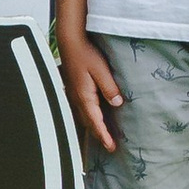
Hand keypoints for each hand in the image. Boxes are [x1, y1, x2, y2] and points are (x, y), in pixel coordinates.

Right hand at [59, 28, 120, 152]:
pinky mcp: (74, 88)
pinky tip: (92, 116)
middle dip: (98, 135)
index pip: (95, 122)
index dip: (104, 135)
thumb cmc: (86, 54)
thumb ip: (109, 88)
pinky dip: (88, 117)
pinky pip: (81, 109)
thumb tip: (117, 103)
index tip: (111, 147)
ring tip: (102, 135)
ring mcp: (74, 94)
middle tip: (109, 146)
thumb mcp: (102, 70)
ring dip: (93, 127)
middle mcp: (77, 98)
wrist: (70, 42)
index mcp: (85, 96)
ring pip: (83, 117)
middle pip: (88, 123)